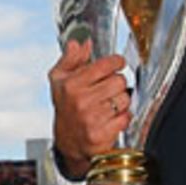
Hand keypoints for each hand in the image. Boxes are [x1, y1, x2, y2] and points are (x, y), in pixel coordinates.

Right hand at [49, 39, 130, 179]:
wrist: (68, 141)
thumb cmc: (66, 107)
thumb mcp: (60, 80)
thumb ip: (71, 59)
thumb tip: (80, 43)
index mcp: (71, 85)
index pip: (105, 64)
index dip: (116, 62)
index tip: (117, 63)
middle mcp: (81, 101)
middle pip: (119, 81)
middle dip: (117, 83)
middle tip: (109, 88)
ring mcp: (91, 118)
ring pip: (125, 99)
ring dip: (120, 101)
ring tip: (109, 104)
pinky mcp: (101, 134)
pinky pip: (126, 117)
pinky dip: (122, 117)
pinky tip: (111, 118)